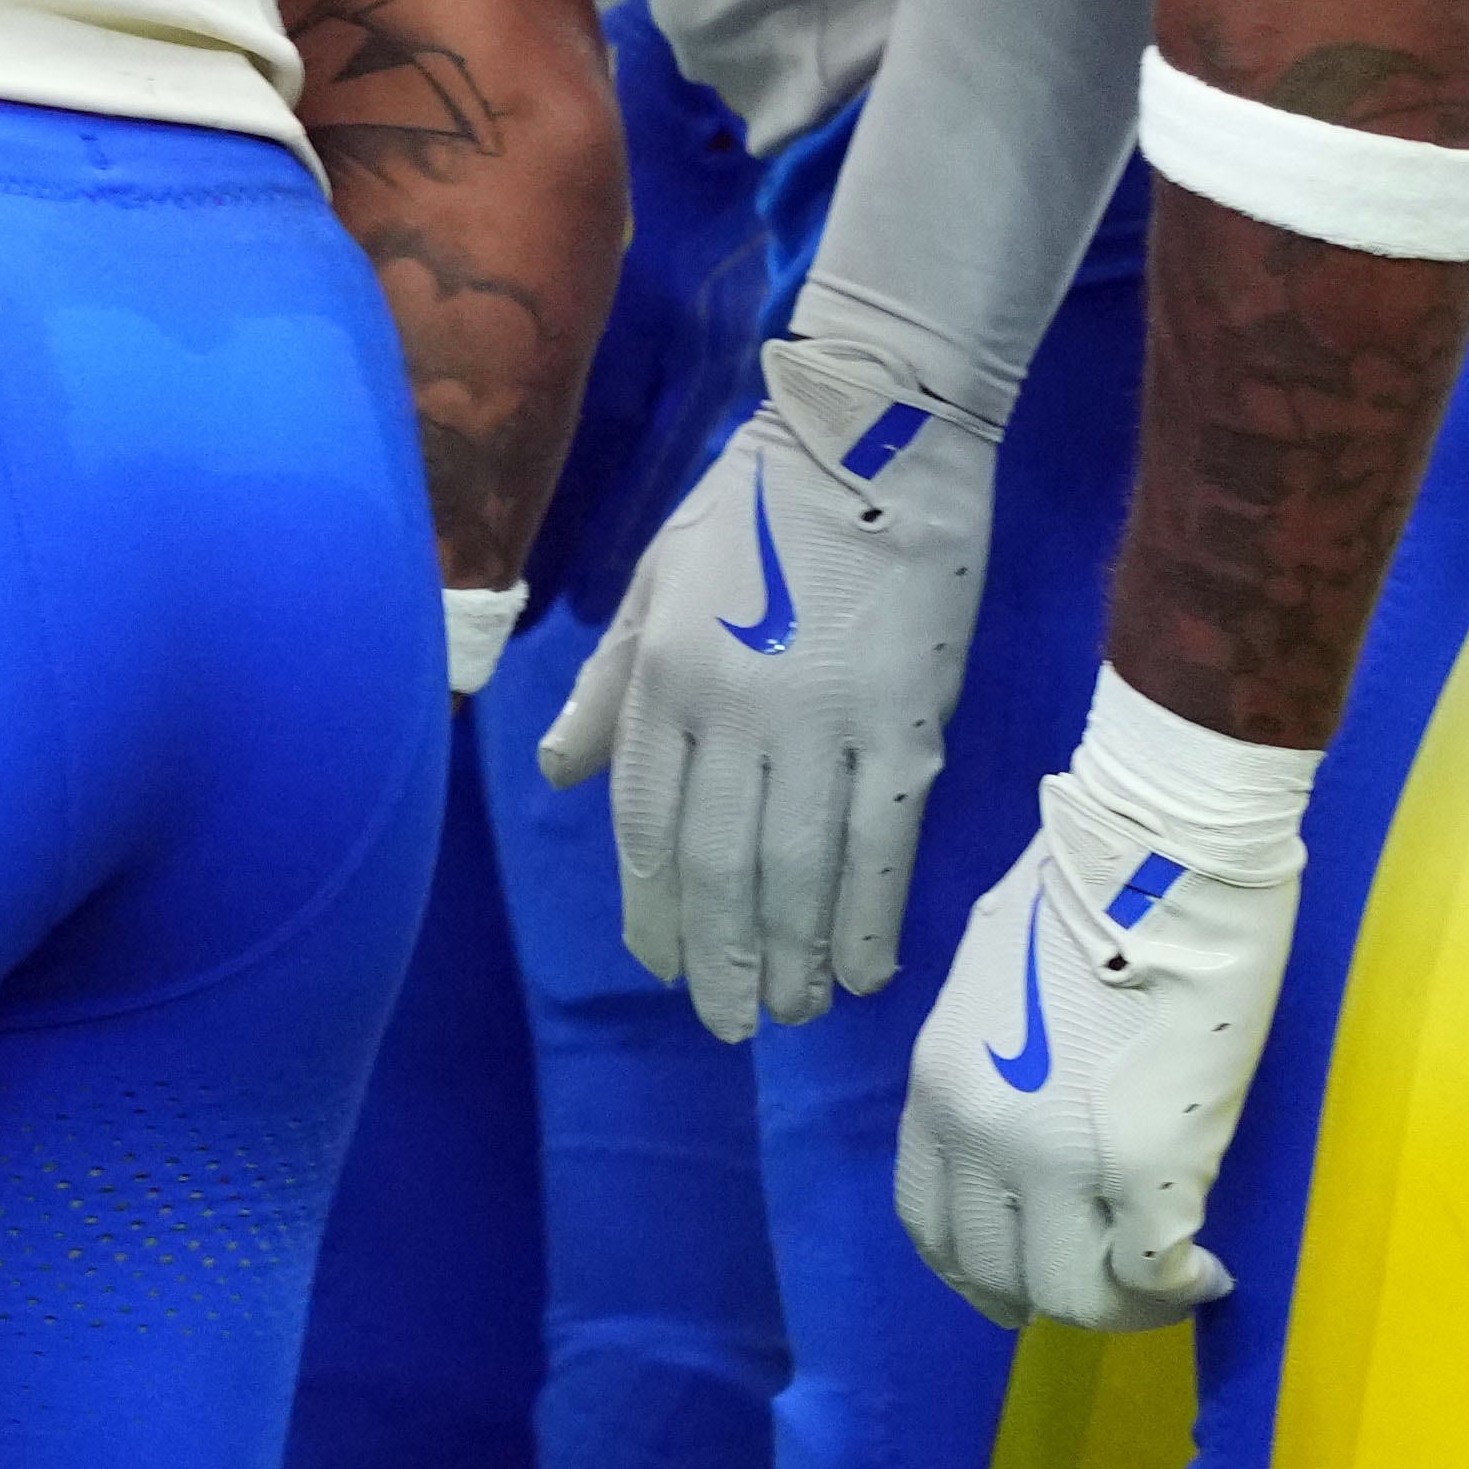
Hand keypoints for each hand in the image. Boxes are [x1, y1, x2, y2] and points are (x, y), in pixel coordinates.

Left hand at [543, 326, 999, 1037]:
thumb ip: (609, 687)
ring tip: (793, 1015)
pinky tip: (867, 972)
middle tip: (729, 1024)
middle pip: (719, 866)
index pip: (646, 821)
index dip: (651, 906)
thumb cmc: (754, 509)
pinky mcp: (910, 728)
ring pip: (801, 872)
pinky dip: (873, 919)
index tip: (660, 964)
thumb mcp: (652, 580)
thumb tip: (558, 773)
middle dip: (721, 957)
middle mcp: (736, 712)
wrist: (874, 444)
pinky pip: (885, 846)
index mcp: (666, 674)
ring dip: (793, 956)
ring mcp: (827, 725)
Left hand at [893, 677, 1316, 1331]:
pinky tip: (1208, 1270)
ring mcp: (1058, 1155)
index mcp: (937, 1085)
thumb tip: (1033, 1119)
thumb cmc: (1085, 895)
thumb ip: (996, 1068)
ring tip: (1167, 1281)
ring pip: (1073, 1295)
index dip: (977, 1268)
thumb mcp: (993, 987)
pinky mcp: (1148, 1162)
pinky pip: (1152, 1273)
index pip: (930, 1222)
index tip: (1021, 1277)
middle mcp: (979, 1133)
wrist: (1156, 853)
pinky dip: (1183, 1288)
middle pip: (995, 1274)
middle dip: (1051, 1294)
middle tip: (1111, 1286)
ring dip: (1123, 1304)